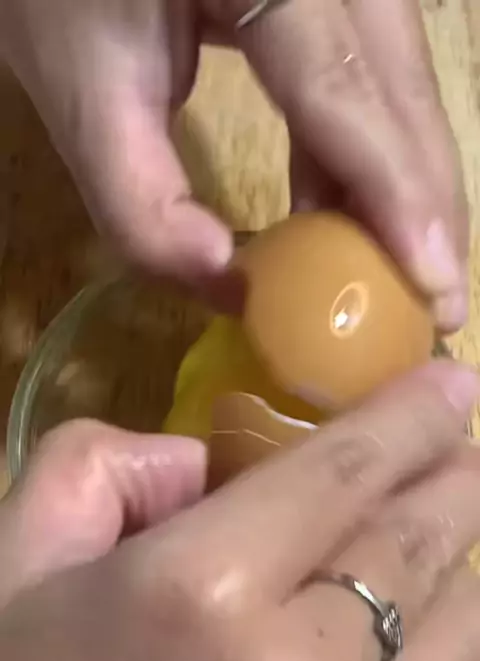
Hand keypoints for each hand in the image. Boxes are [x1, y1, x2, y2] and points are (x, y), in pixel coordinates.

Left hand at [1, 0, 467, 327]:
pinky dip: (367, 149)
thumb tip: (231, 288)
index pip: (345, 86)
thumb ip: (140, 203)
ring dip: (404, 181)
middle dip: (423, 200)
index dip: (395, 192)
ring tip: (406, 270)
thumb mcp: (81, 96)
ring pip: (398, 78)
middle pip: (398, 83)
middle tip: (442, 301)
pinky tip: (346, 210)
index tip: (436, 283)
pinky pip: (370, 70)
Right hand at [1, 360, 479, 660]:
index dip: (412, 415)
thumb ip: (101, 468)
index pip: (343, 477)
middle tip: (460, 434)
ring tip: (445, 511)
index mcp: (198, 598)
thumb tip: (203, 462)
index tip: (453, 377)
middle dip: (456, 475)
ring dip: (460, 555)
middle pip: (419, 547)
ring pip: (461, 629)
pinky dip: (442, 630)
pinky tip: (407, 603)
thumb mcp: (18, 562)